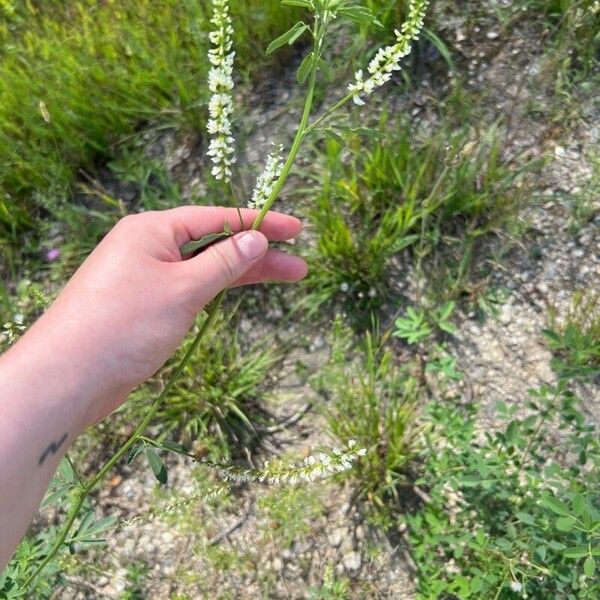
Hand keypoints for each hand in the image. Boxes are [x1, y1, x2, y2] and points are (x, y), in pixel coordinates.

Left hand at [17, 206, 305, 426]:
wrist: (69, 378)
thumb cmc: (125, 324)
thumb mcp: (183, 289)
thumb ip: (223, 261)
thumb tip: (256, 237)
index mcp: (153, 230)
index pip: (216, 218)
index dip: (259, 222)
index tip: (296, 230)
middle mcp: (149, 247)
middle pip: (215, 242)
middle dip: (257, 252)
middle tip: (298, 263)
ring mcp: (147, 277)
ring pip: (205, 267)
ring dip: (242, 272)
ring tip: (286, 276)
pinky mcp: (147, 305)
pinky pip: (191, 287)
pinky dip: (217, 288)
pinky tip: (239, 288)